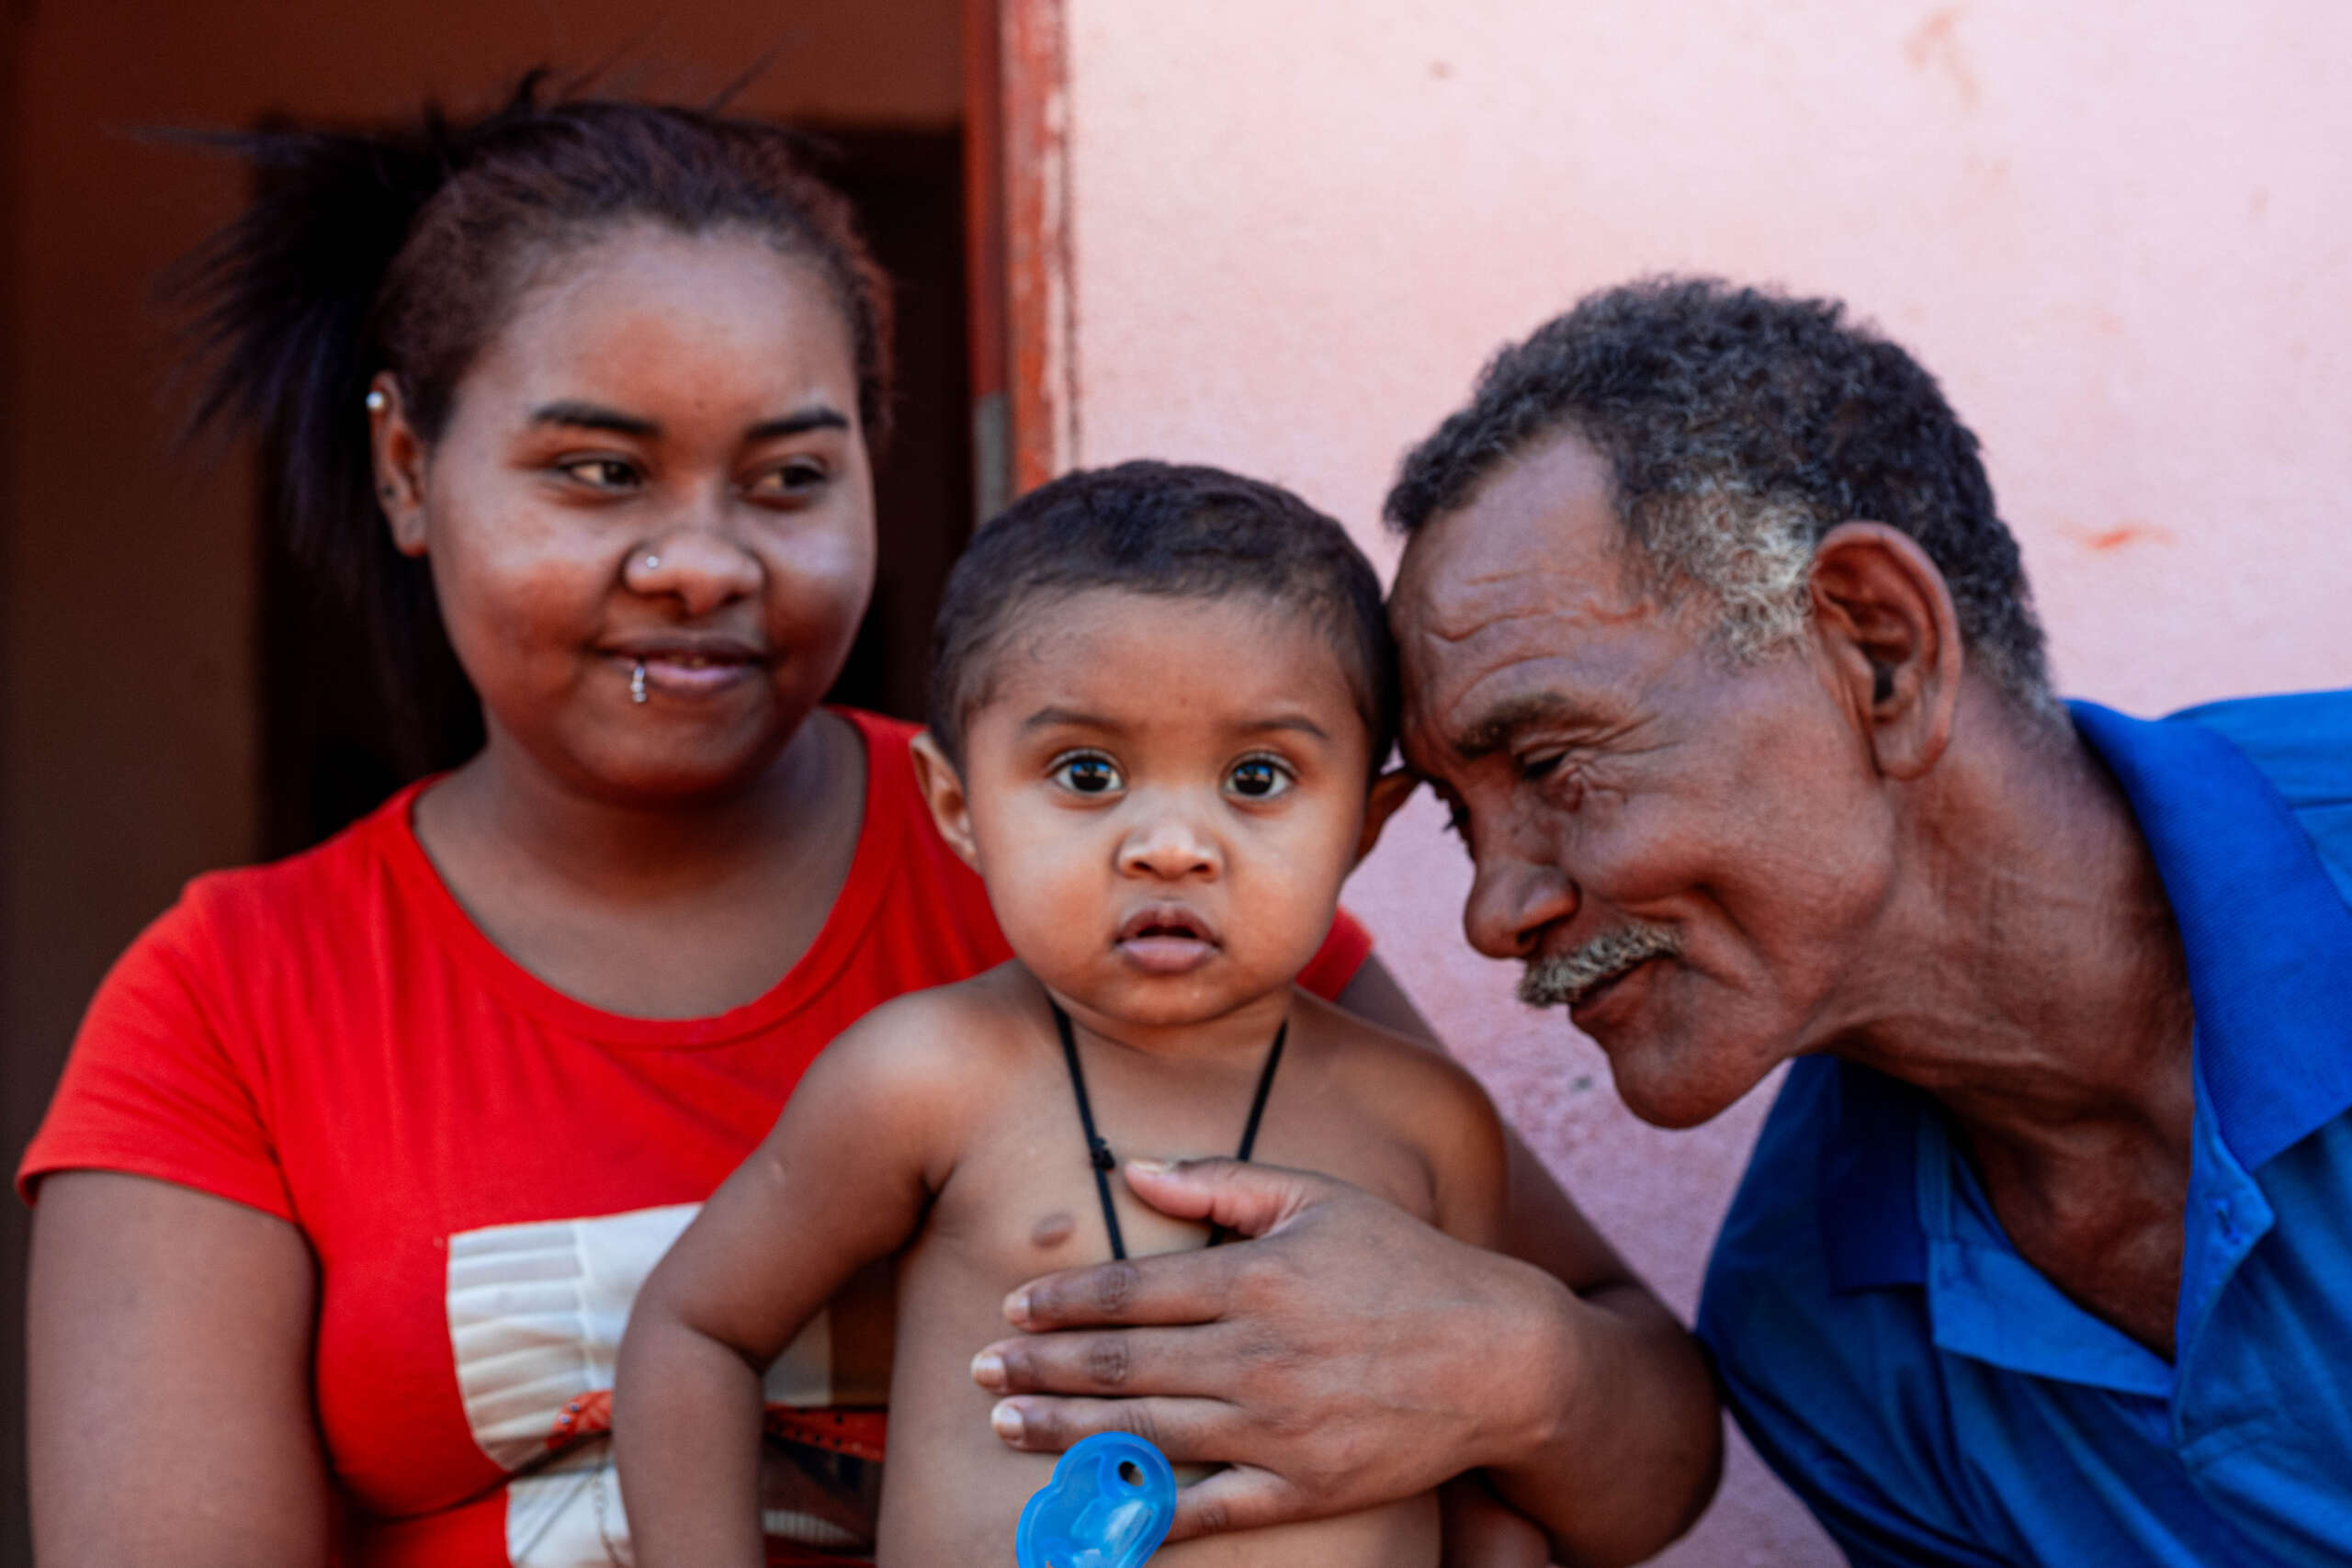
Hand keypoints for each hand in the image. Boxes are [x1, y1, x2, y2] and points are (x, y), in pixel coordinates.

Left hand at [969, 1157, 1575, 1542]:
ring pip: (1143, 1434)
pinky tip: (1090, 1512)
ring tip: (1005, 1424)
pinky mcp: (1302, 1489)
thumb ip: (1222, 1183)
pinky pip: (1206, 1508)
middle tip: (980, 1369)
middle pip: (1120, 1367)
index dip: (1063, 1304)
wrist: (1501, 1359)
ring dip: (1063, 1432)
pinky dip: (1144, 1514)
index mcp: (1254, 1278)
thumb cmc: (1405, 1264)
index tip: (1014, 1309)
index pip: (1130, 1292)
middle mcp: (1255, 1354)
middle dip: (1039, 1368)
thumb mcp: (1317, 1198)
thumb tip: (1136, 1171)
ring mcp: (1276, 1429)